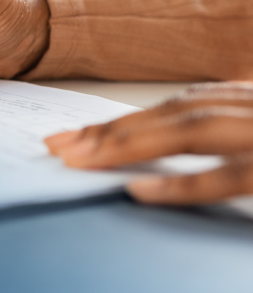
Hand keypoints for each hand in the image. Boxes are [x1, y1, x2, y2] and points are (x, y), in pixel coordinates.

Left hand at [46, 82, 252, 204]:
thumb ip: (225, 135)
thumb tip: (164, 142)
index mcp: (248, 102)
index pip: (177, 109)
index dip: (123, 122)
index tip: (74, 135)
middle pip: (173, 115)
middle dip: (111, 130)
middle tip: (58, 146)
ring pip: (191, 130)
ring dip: (130, 143)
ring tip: (80, 158)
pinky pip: (230, 176)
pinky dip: (182, 183)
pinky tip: (138, 190)